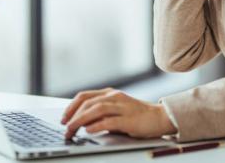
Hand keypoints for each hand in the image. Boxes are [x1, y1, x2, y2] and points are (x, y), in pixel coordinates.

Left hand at [60, 88, 176, 138]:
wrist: (161, 118)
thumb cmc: (137, 116)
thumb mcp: (117, 111)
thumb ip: (102, 113)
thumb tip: (81, 123)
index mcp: (110, 94)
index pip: (84, 96)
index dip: (71, 107)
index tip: (63, 118)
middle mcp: (115, 97)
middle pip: (87, 102)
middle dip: (72, 115)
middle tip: (65, 128)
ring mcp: (123, 107)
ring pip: (96, 109)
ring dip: (80, 120)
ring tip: (72, 129)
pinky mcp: (130, 119)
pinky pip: (110, 121)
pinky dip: (97, 125)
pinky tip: (88, 130)